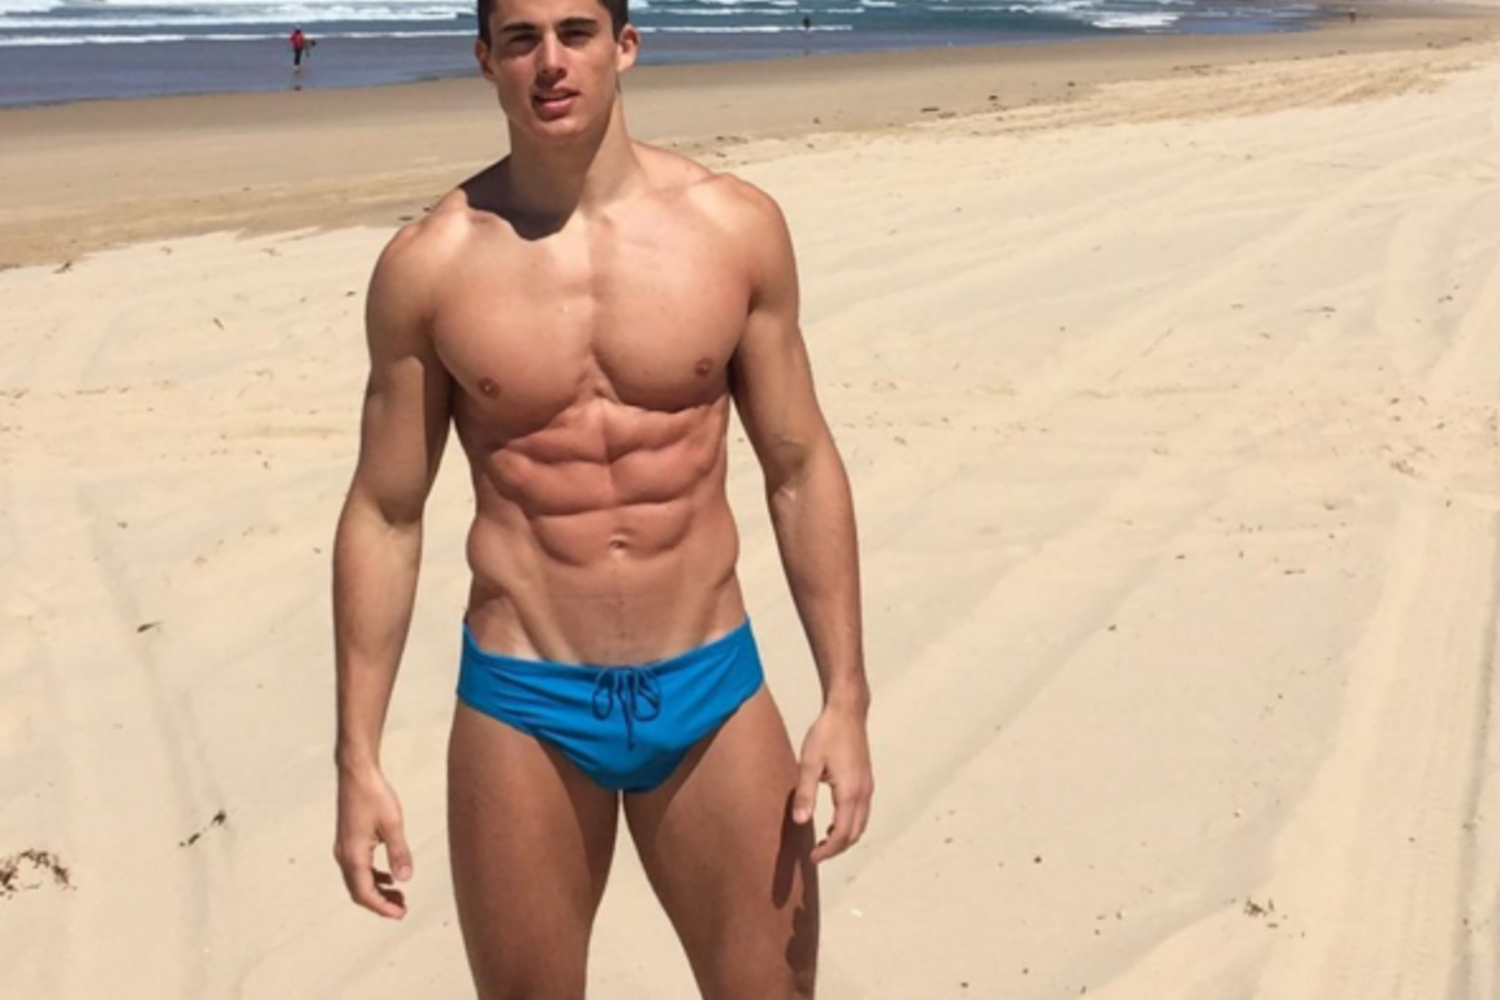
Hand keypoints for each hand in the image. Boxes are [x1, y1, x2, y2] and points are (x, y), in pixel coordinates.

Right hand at [334, 765, 412, 918]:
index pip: (365, 893)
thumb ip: (399, 852)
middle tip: (403, 909)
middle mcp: (344, 855)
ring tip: (399, 896)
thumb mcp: (393, 824)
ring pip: (359, 880)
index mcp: (353, 855)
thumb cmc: (374, 795)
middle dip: (380, 903)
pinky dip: (374, 877)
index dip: (382, 907)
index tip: (400, 914)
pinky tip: (390, 876)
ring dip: (377, 891)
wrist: (357, 773)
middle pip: (359, 891)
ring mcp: (344, 848)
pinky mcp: (348, 841)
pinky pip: (359, 868)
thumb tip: (406, 879)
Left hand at [792, 706, 873, 863]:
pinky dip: (850, 825)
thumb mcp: (809, 763)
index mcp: (849, 792)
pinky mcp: (866, 781)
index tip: (812, 858)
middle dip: (837, 849)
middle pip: (855, 834)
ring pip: (861, 825)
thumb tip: (800, 821)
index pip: (841, 834)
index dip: (828, 851)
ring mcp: (867, 787)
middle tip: (817, 854)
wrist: (847, 712)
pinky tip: (833, 822)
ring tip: (824, 842)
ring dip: (844, 838)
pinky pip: (862, 813)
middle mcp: (863, 793)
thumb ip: (804, 793)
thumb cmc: (827, 733)